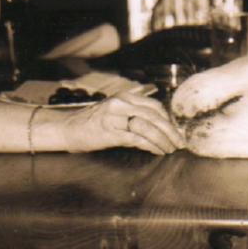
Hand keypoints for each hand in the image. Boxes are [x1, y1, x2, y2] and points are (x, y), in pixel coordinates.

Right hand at [59, 92, 184, 153]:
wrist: (66, 129)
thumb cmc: (92, 123)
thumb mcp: (114, 111)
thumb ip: (134, 114)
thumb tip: (159, 127)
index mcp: (125, 97)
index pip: (155, 106)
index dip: (168, 120)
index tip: (176, 131)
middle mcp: (121, 103)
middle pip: (155, 116)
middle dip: (171, 131)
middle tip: (180, 143)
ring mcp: (115, 116)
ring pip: (148, 127)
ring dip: (163, 140)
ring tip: (170, 150)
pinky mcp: (111, 132)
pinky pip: (137, 139)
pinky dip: (151, 146)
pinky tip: (157, 151)